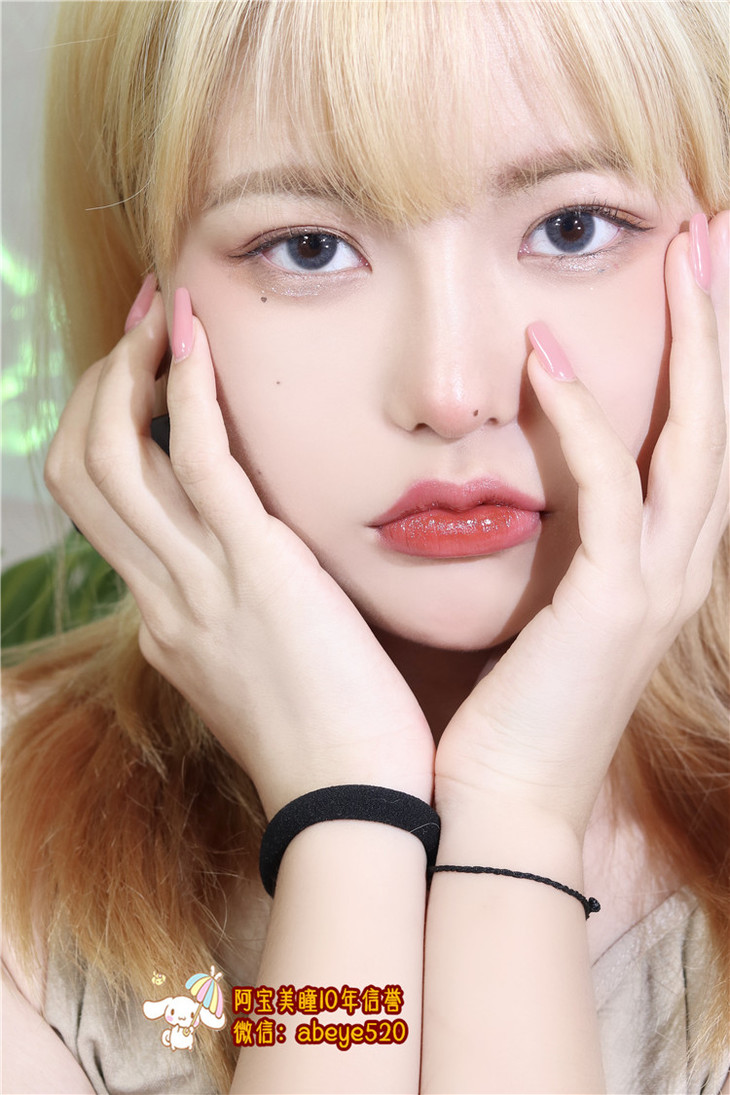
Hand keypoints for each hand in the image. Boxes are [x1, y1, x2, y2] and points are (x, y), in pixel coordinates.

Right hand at [45, 289, 433, 817]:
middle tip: (144, 330)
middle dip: (100, 388)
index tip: (146, 378)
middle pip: (80, 470)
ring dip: (131, 370)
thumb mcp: (261, 672)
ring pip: (112, 455)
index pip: (102, 509)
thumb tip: (257, 571)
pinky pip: (196, 458)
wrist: (357, 804)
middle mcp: (159, 598)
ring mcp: (195, 584)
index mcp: (163, 622)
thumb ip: (241, 616)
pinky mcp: (254, 567)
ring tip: (165, 314)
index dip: (107, 430)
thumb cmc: (331, 741)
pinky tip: (200, 338)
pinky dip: (188, 388)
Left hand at [435, 213, 728, 835]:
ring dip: (691, 345)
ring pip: (692, 441)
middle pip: (718, 424)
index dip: (702, 360)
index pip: (692, 443)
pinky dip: (583, 419)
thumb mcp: (539, 610)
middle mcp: (677, 569)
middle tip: (713, 234)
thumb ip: (549, 541)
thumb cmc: (507, 711)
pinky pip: (609, 490)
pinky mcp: (613, 603)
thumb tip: (518, 481)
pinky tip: (549, 356)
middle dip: (721, 327)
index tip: (687, 278)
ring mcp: (656, 586)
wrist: (498, 806)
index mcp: (656, 567)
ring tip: (680, 253)